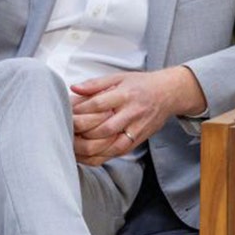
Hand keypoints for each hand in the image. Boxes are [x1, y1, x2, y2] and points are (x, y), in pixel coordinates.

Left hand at [71, 66, 203, 165]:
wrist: (168, 94)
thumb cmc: (141, 85)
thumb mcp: (119, 77)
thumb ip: (95, 84)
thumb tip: (74, 89)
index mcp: (125, 94)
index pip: (99, 105)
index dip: (80, 111)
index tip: (67, 113)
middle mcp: (132, 113)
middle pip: (103, 128)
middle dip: (81, 133)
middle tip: (65, 132)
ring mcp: (136, 129)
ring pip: (110, 146)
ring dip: (88, 149)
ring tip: (71, 147)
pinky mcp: (138, 140)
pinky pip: (116, 153)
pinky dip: (99, 157)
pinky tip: (85, 156)